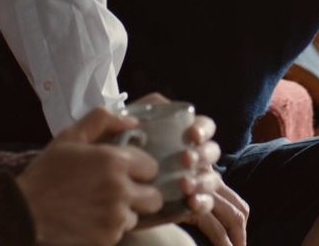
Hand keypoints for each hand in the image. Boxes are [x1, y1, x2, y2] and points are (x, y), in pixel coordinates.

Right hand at [17, 107, 162, 245]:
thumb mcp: (70, 137)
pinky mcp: (107, 239)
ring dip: (125, 211)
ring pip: (138, 216)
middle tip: (121, 191)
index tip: (125, 170)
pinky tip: (91, 219)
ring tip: (101, 205)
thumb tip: (132, 120)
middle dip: (141, 193)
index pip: (151, 167)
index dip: (139, 168)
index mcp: (115, 162)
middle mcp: (120, 190)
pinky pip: (120, 232)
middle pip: (154, 197)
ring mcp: (115, 218)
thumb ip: (102, 120)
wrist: (23, 212)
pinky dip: (110, 228)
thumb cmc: (46, 173)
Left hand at [127, 94, 230, 226]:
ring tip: (184, 185)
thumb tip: (135, 118)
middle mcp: (192, 156)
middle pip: (212, 151)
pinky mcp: (188, 203)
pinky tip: (190, 202)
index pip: (204, 126)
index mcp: (182, 135)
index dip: (203, 129)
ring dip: (203, 180)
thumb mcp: (118, 129)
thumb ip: (127, 115)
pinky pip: (206, 203)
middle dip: (203, 154)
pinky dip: (202, 202)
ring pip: (212, 178)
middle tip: (186, 160)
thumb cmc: (114, 155)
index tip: (192, 136)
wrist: (105, 190)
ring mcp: (193, 180)